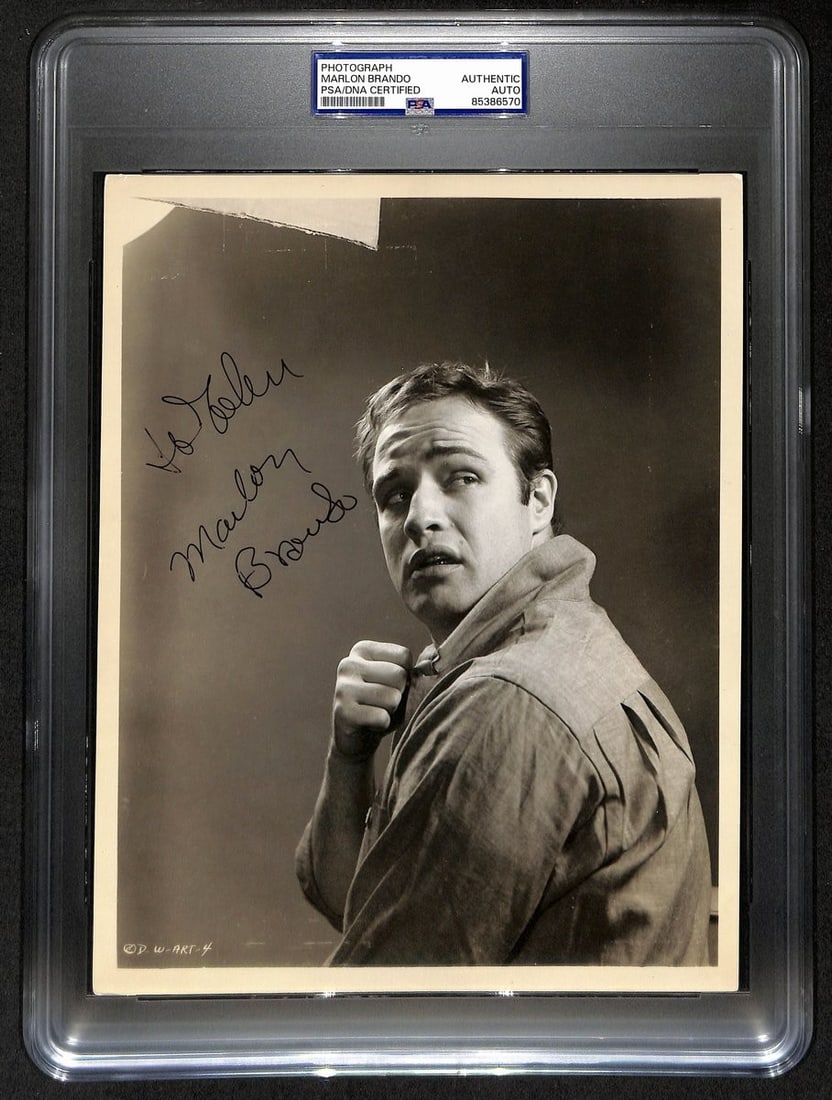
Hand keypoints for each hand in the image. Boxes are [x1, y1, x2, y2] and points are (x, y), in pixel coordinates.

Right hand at [332, 641, 412, 759]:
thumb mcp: (398, 683)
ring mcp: (343, 687)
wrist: (357, 740)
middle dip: (399, 695)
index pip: (404, 655)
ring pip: (392, 697)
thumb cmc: (383, 705)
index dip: (406, 677)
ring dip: (391, 711)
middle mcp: (348, 663)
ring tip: (376, 713)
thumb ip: (413, 670)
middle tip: (383, 703)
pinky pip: (382, 717)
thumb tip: (428, 665)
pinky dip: (382, 725)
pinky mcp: (342, 711)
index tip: (389, 686)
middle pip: (399, 674)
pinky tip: (369, 724)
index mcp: (362, 650)